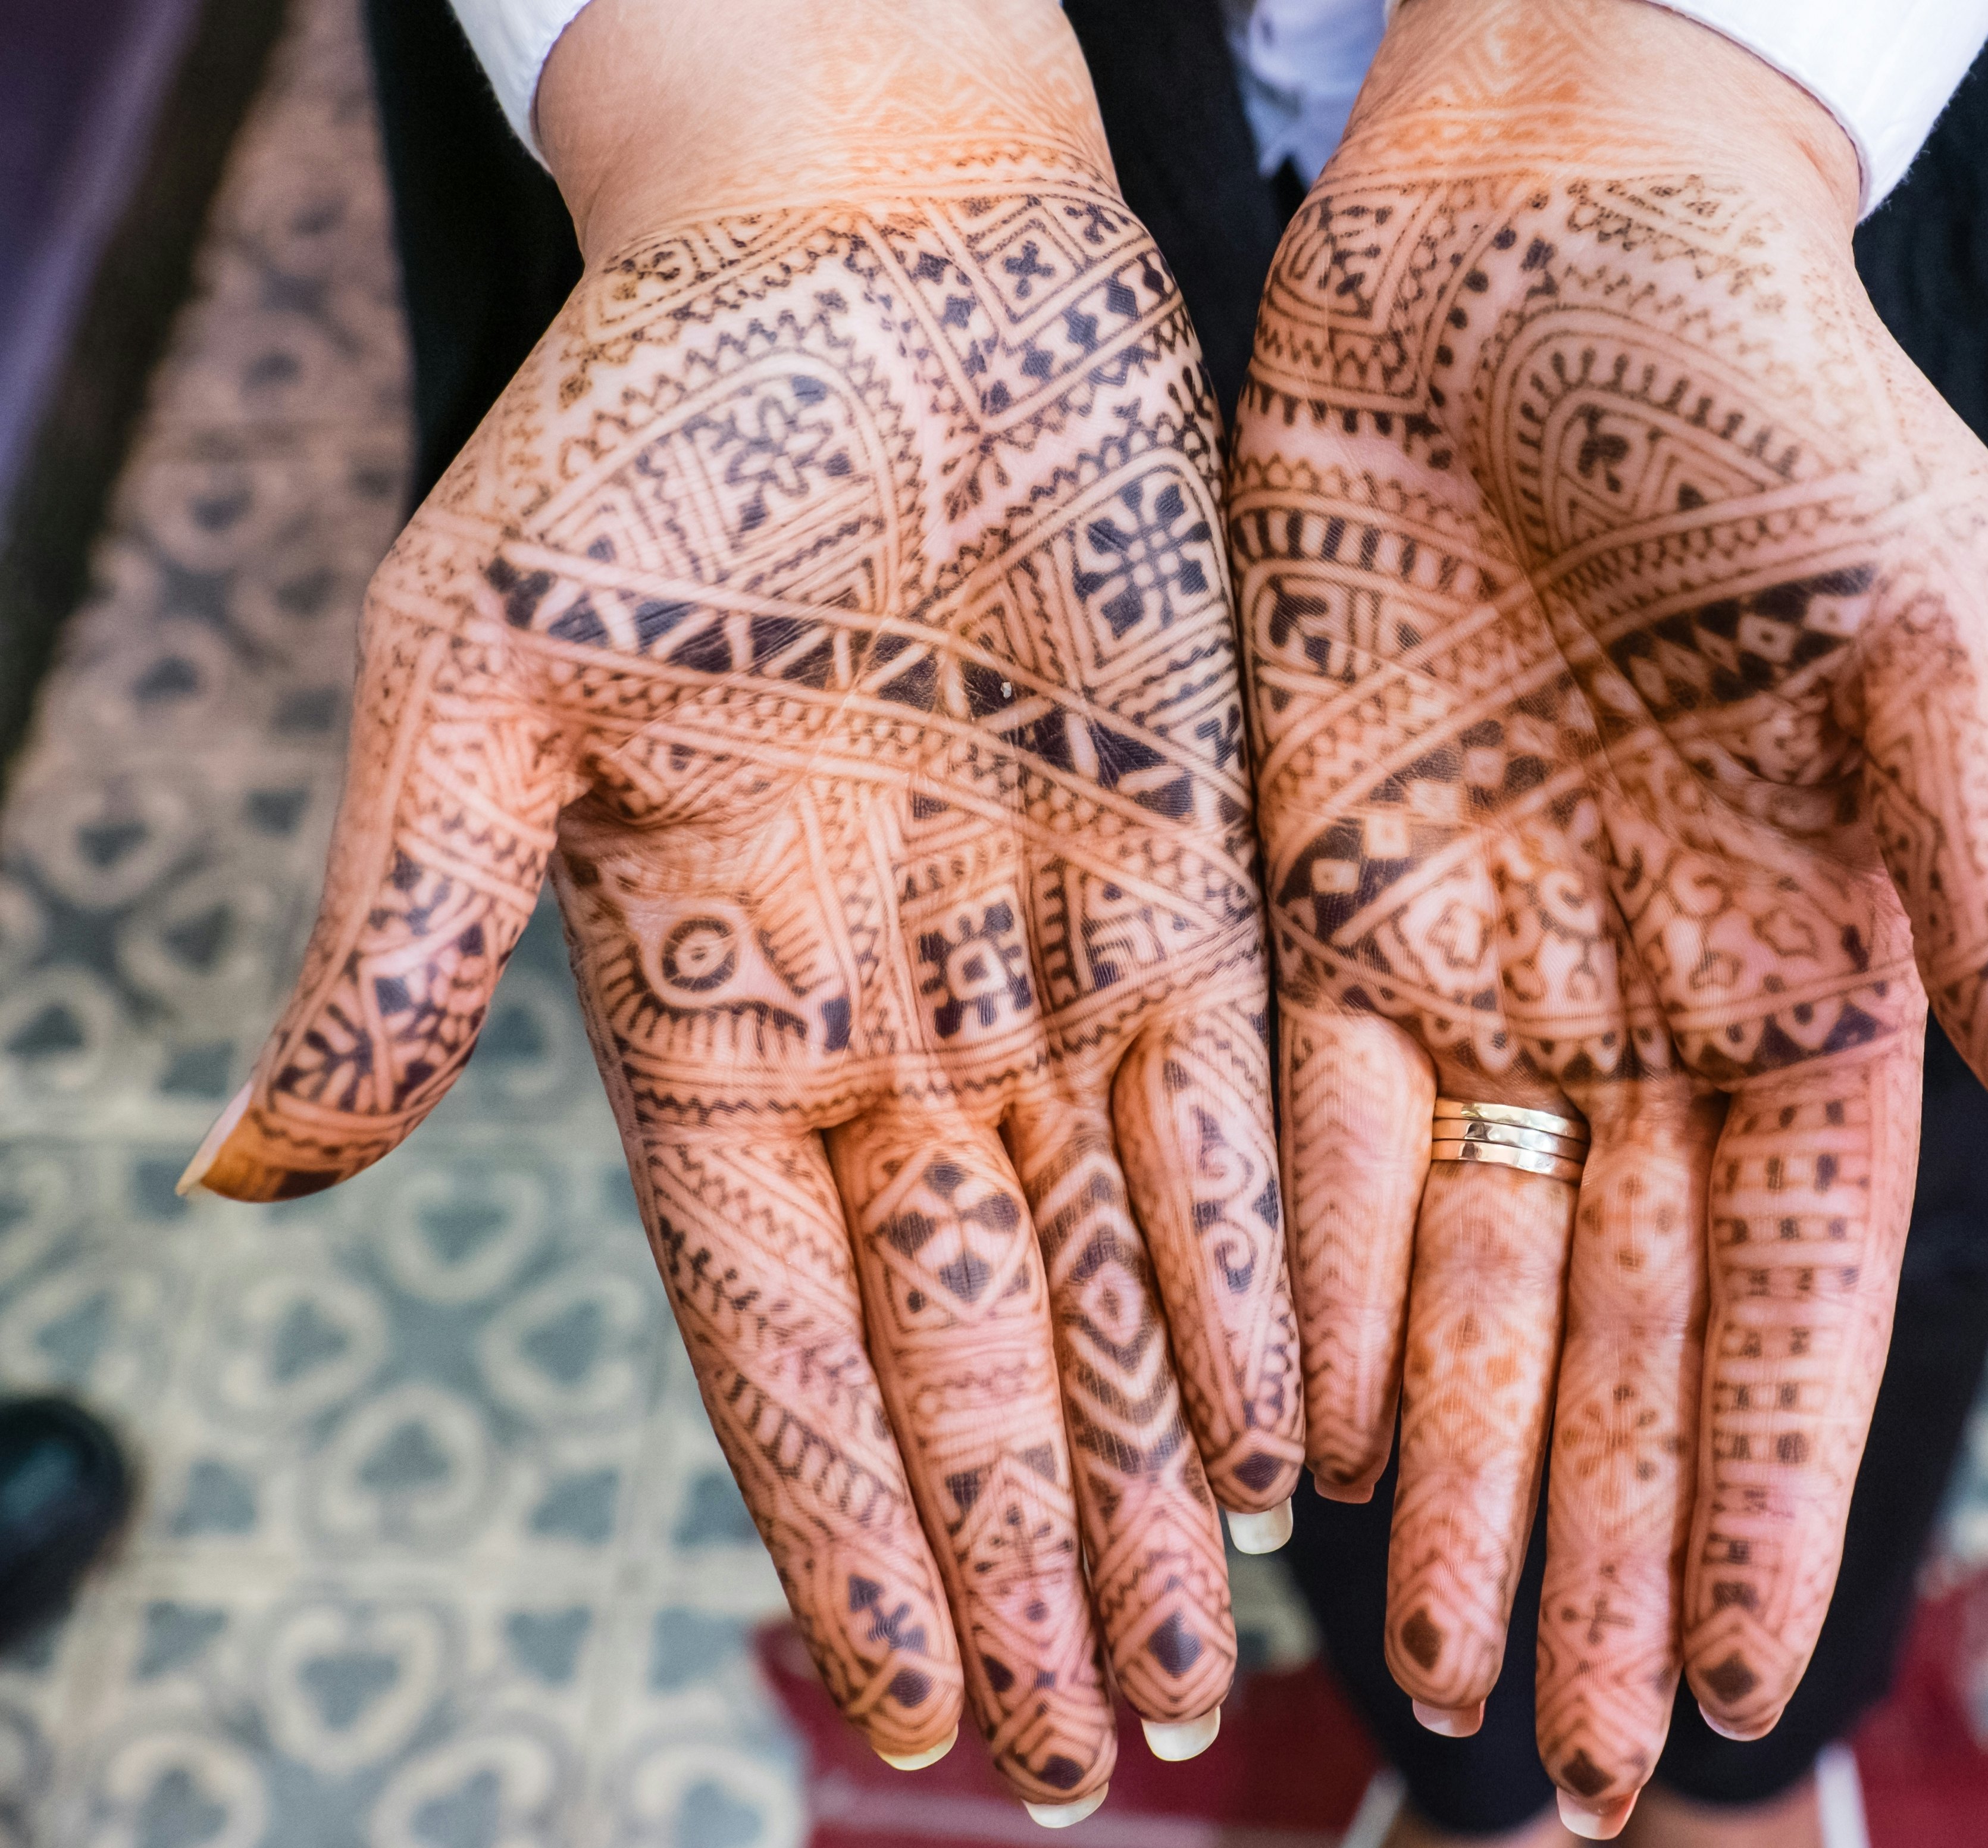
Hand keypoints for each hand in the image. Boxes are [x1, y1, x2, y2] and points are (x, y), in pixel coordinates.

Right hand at [181, 0, 1298, 1814]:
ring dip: (1157, 1478)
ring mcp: (1049, 967)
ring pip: (1114, 1279)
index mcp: (705, 1013)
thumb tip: (259, 1162)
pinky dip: (1262, 1276)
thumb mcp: (479, 676)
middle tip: (1092, 1760)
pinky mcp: (1198, 880)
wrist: (872, 251)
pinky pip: (1234, 1120)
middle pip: (968, 1357)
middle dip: (1030, 1561)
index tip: (907, 1701)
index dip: (843, 1529)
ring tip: (1207, 1668)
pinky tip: (1297, 1436)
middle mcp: (892, 1030)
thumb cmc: (648, 433)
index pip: (781, 1337)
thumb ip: (408, 929)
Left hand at [1235, 0, 1987, 1830]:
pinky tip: (1289, 1452)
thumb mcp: (1929, 631)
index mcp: (1826, 964)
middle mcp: (1649, 1001)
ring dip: (1448, 1473)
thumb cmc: (1772, 395)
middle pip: (1617, 1330)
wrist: (1539, 223)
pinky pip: (1301, 1136)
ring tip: (1423, 1679)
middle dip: (1594, 1546)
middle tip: (1563, 1766)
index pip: (1799, 1289)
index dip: (1765, 1485)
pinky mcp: (1319, 896)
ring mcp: (1480, 962)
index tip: (1742, 1684)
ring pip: (1458, 1274)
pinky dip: (1297, 1289)